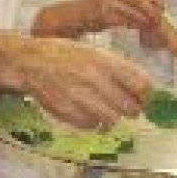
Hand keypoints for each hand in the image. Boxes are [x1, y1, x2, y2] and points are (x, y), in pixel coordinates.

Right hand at [11, 37, 152, 129]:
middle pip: (130, 107)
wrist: (30, 62)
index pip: (140, 84)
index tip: (144, 97)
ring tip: (104, 108)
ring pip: (112, 119)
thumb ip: (120, 68)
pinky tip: (87, 110)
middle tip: (126, 106)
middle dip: (131, 108)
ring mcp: (80, 97)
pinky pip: (92, 125)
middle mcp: (94, 79)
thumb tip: (146, 88)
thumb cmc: (64, 54)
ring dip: (112, 116)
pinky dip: (93, 121)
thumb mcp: (94, 52)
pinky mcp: (68, 112)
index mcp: (103, 61)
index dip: (146, 94)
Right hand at [83, 0, 163, 30]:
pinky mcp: (103, 14)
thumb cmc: (99, 7)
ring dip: (144, 21)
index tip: (161, 7)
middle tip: (157, 19)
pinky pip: (126, 21)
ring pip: (135, 11)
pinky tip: (137, 28)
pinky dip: (134, 26)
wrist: (75, 16)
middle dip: (152, 11)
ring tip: (150, 25)